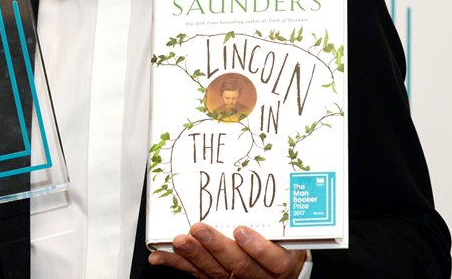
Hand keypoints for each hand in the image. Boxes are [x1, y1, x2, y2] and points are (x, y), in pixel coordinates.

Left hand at [149, 223, 305, 278]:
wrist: (280, 268)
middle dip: (217, 247)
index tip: (241, 231)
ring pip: (214, 272)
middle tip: (199, 229)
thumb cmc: (284, 244)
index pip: (271, 260)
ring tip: (180, 240)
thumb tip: (266, 182)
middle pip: (238, 266)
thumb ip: (279, 218)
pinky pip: (195, 274)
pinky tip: (160, 257)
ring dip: (194, 255)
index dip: (257, 247)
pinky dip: (176, 264)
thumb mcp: (291, 233)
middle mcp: (258, 276)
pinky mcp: (216, 278)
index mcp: (280, 263)